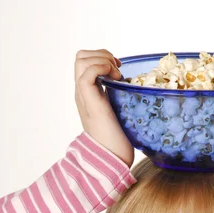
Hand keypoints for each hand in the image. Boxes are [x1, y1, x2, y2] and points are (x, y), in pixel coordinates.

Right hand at [74, 49, 134, 165]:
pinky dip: (102, 68)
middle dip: (102, 54)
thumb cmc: (118, 141)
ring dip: (103, 60)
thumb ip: (118, 101)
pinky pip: (87, 73)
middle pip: (80, 56)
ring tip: (117, 75)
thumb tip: (133, 90)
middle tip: (118, 69)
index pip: (85, 62)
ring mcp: (84, 96)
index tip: (119, 69)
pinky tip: (116, 80)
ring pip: (81, 60)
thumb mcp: (119, 113)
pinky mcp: (90, 102)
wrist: (111, 158)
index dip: (102, 57)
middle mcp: (83, 92)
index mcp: (88, 94)